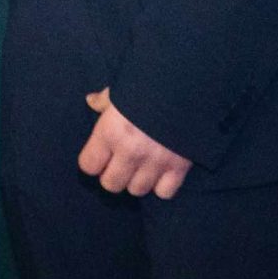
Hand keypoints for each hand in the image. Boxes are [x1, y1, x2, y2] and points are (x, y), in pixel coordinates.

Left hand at [77, 89, 192, 198]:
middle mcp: (129, 152)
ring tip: (142, 168)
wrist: (188, 86)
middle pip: (111, 185)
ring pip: (137, 191)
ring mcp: (155, 162)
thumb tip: (90, 101)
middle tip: (121, 165)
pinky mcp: (179, 168)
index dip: (93, 162)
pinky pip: (164, 192)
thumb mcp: (122, 90)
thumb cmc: (149, 86)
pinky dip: (162, 186)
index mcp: (110, 132)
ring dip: (138, 181)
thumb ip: (104, 101)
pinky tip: (162, 172)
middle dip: (113, 176)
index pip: (88, 165)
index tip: (100, 157)